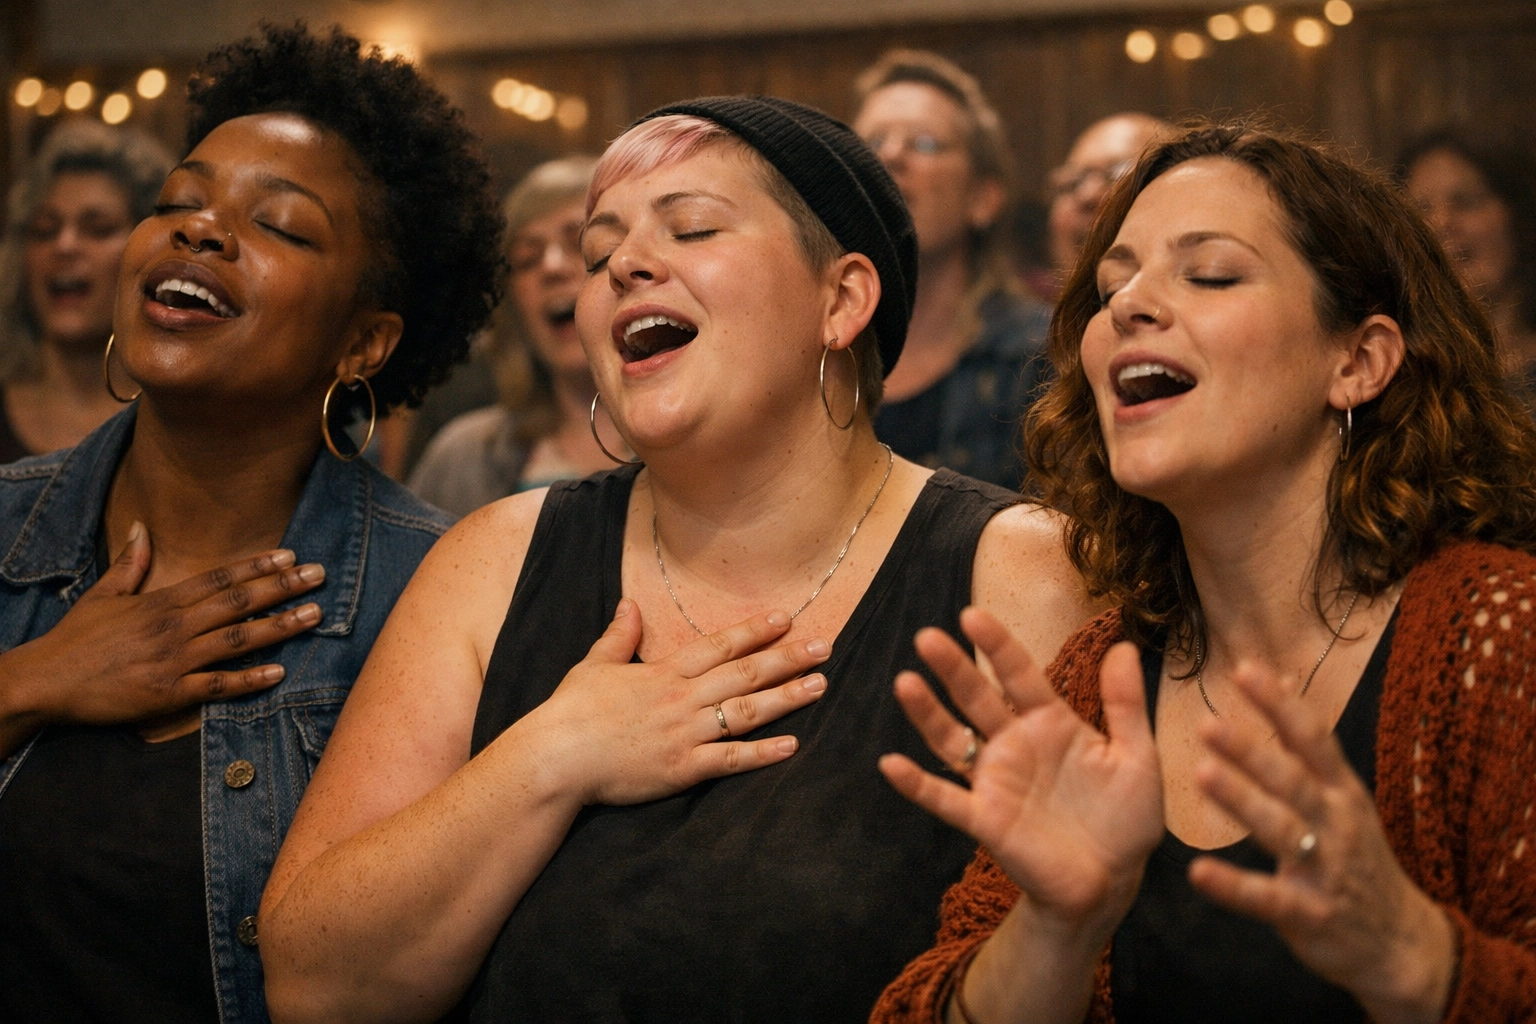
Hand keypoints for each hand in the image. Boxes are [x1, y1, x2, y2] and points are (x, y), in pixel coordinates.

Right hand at [0, 522, 325, 747]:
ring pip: (238, 640)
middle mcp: (173, 627)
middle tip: (319, 575)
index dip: (257, 566)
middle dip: (282, 587)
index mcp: (161, 602)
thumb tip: (142, 526)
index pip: (220, 579)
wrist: (45, 683)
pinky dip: (249, 680)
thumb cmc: (75, 640)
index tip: (289, 555)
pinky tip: (280, 673)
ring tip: (315, 615)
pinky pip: (217, 686)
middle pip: (238, 603)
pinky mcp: (169, 695)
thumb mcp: (102, 595)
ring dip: (280, 627)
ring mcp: (174, 661)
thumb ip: (130, 562)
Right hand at [525, 599, 830, 805]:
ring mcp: (685, 733)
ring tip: (821, 686)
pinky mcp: (683, 769)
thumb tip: (630, 604)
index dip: (755, 631)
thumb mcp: (594, 665)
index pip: (719, 646)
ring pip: (747, 711)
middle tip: (825, 647)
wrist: (555, 758)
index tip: (786, 618)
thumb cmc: (570, 712)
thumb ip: (618, 636)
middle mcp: (682, 698)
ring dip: (787, 698)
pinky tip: (792, 746)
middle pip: (745, 673)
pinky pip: (730, 759)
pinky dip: (762, 754)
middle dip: (788, 658)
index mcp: (664, 672)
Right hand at [879, 607, 1163, 931]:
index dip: (996, 646)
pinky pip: (945, 799)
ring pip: (953, 740)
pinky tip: (891, 764)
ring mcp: (996, 781)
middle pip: (977, 698)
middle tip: (928, 638)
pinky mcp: (986, 819)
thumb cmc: (1126, 820)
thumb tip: (1123, 645)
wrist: (1113, 881)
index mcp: (1050, 723)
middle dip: (953, 668)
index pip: (1018, 674)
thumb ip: (1125, 704)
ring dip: (927, 713)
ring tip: (905, 683)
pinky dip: (917, 784)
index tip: (972, 616)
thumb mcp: (1136, 757)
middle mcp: (1015, 744)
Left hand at [1187, 662, 1455, 1023]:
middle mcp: (1337, 824)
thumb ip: (1307, 747)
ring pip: (1282, 830)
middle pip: (1292, 780)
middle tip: (1207, 724)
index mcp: (1342, 792)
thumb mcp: (1344, 798)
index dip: (1280, 704)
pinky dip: (1233, 887)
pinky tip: (1198, 873)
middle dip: (1252, 751)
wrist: (1400, 941)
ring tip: (1202, 774)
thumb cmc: (1357, 857)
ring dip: (1242, 801)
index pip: (1312, 738)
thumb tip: (1281, 682)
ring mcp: (1326, 870)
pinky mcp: (1311, 914)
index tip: (1244, 670)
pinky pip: (1267, 899)